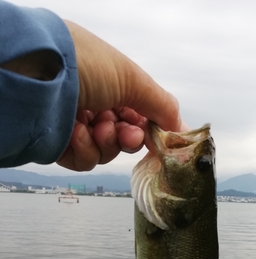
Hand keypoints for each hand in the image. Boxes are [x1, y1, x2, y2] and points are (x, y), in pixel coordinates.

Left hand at [57, 21, 183, 171]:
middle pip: (124, 137)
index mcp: (110, 84)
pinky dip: (85, 150)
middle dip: (129, 138)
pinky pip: (85, 160)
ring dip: (107, 143)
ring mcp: (75, 125)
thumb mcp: (133, 79)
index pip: (139, 114)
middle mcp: (93, 104)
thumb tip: (183, 128)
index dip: (151, 129)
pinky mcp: (59, 144)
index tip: (162, 142)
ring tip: (96, 127)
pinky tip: (76, 133)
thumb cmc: (84, 65)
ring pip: (106, 152)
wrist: (36, 76)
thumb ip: (162, 105)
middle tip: (127, 134)